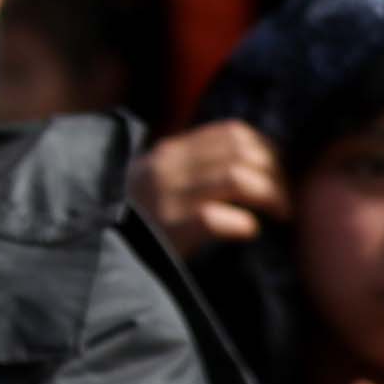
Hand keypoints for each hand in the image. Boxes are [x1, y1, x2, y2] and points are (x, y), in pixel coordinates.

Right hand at [131, 119, 284, 253]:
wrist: (98, 251)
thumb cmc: (137, 223)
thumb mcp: (157, 182)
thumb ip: (192, 169)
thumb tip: (250, 166)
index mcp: (170, 153)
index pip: (232, 132)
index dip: (266, 148)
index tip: (278, 171)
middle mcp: (170, 168)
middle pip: (242, 152)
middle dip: (276, 172)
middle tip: (285, 197)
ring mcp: (169, 198)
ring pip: (238, 178)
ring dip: (271, 194)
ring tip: (281, 213)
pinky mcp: (170, 229)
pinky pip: (219, 218)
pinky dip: (244, 224)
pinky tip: (249, 232)